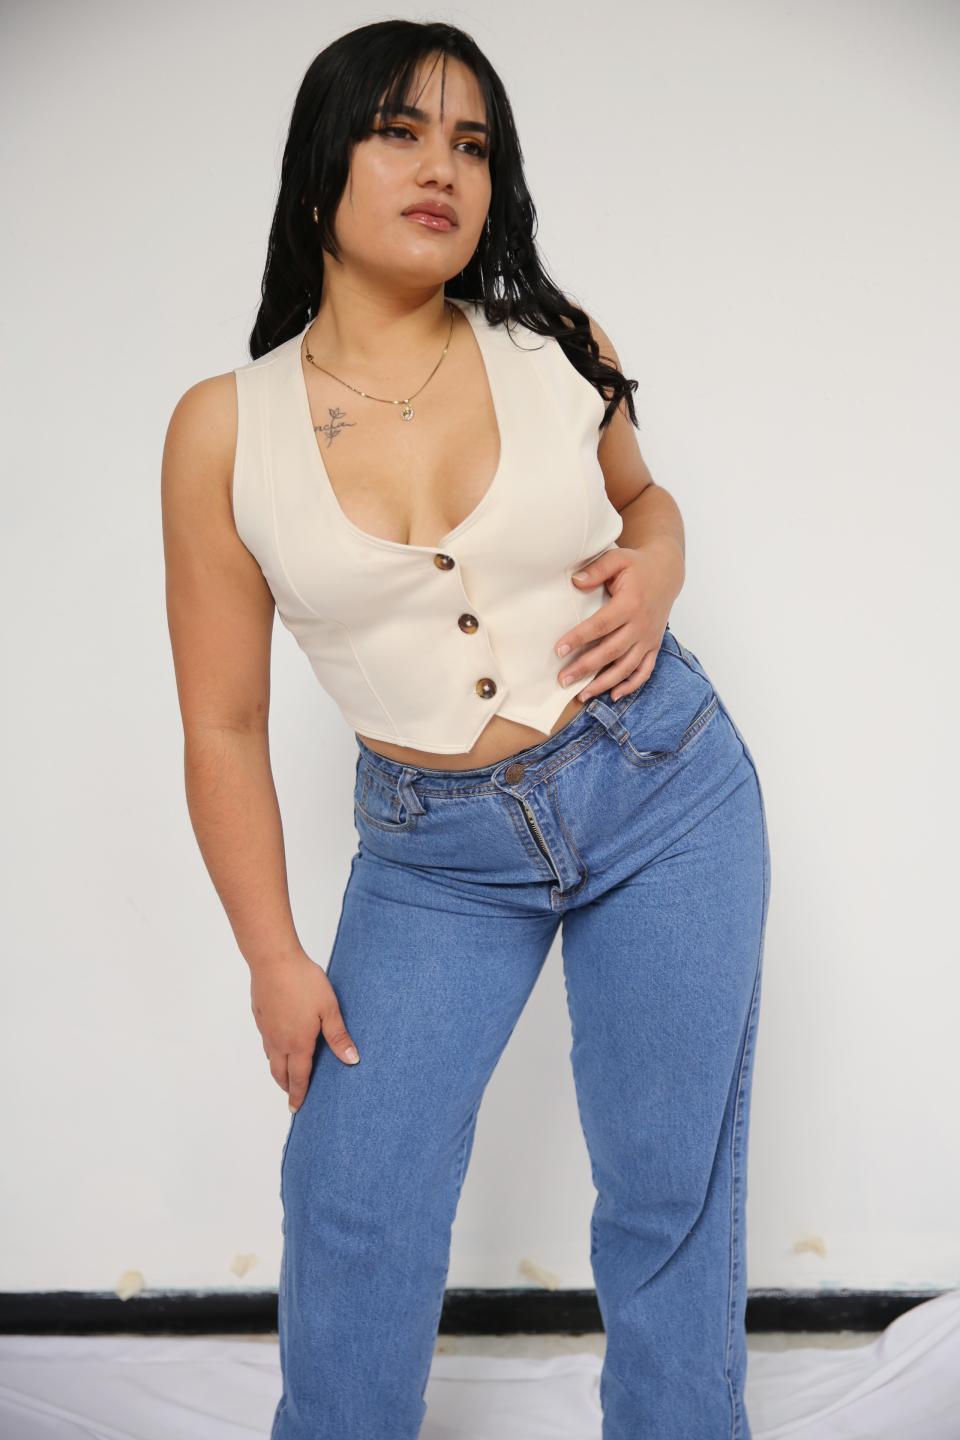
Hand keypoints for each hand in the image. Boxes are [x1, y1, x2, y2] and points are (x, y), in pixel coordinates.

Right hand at [250, 948, 360, 1112]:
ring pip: (270, 1058)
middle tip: (292, 1095)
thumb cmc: (304, 982)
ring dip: (278, 1070)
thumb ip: (339, 1037)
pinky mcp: (260, 1016)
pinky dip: (272, 1051)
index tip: (296, 1108)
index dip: (298, 1095)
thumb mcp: (329, 1009)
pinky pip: (266, 1042)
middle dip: (287, 1086)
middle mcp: (278, 1041)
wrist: (273, 961)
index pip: (299, 1077)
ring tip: (286, 1073)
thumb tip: (352, 1060)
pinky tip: (278, 1042)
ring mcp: (266, 1029)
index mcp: (297, 1043)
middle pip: (280, 1073)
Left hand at [554, 541, 682, 702]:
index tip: (559, 650)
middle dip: (586, 668)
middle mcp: (641, 625)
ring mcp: (649, 638)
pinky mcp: (654, 645)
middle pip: (611, 651)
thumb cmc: (638, 566)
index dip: (579, 638)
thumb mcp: (618, 559)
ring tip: (582, 695)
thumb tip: (575, 582)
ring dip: (604, 683)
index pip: (601, 625)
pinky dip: (631, 685)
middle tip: (563, 679)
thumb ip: (596, 570)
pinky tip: (613, 695)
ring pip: (626, 666)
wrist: (667, 572)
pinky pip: (645, 670)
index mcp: (630, 604)